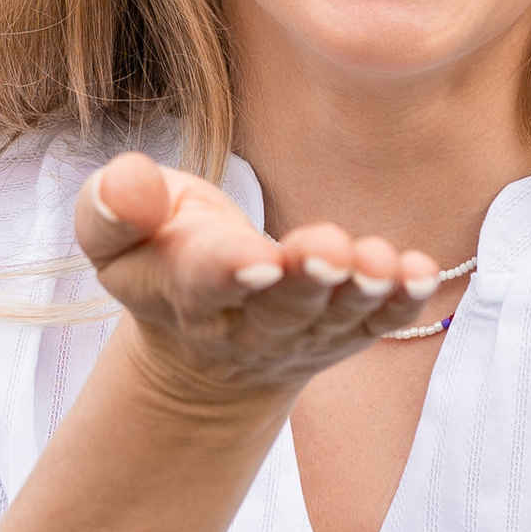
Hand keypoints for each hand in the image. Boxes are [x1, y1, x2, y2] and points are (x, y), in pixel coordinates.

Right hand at [75, 149, 443, 414]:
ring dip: (361, 292)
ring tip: (378, 262)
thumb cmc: (160, 262)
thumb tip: (129, 179)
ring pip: (334, 320)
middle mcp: (245, 328)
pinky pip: (378, 325)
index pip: (205, 282)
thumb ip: (111, 208)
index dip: (230, 270)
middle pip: (281, 310)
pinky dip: (402, 302)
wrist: (204, 351)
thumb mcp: (113, 236)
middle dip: (307, 281)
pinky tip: (419, 273)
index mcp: (183, 293)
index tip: (256, 259)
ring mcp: (301, 336)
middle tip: (330, 251)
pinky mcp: (345, 333)